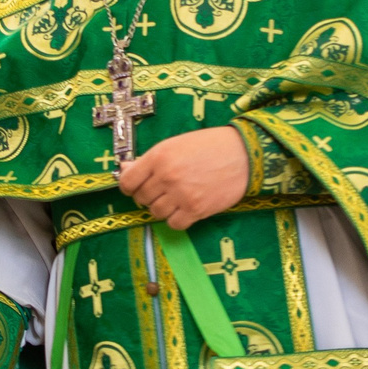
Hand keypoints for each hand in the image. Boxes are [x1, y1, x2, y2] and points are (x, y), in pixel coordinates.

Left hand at [118, 126, 249, 229]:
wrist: (243, 154)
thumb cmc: (210, 146)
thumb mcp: (175, 144)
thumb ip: (150, 159)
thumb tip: (124, 170)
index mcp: (159, 156)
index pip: (127, 181)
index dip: (129, 186)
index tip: (136, 187)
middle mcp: (167, 176)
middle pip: (141, 198)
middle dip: (148, 196)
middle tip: (161, 190)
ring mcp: (181, 194)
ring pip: (156, 213)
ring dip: (163, 208)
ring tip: (176, 198)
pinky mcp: (196, 209)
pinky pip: (174, 224)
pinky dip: (177, 219)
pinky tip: (185, 208)